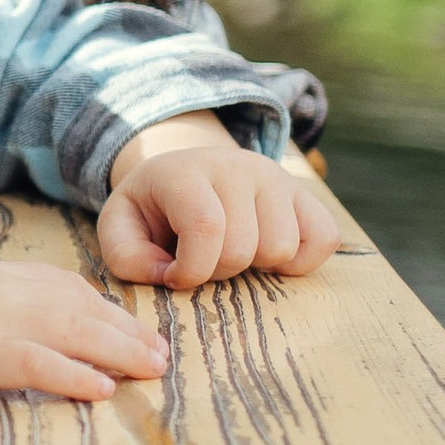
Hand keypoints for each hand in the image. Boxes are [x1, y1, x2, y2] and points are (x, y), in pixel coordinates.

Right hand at [0, 258, 165, 434]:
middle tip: (162, 352)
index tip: (124, 323)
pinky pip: (36, 362)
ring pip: (72, 330)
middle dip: (125, 328)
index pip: (55, 282)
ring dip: (120, 351)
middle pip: (77, 304)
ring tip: (155, 370)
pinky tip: (101, 389)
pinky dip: (74, 373)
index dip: (97, 305)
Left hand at [97, 115, 341, 291]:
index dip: (193, 269)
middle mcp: (237, 166)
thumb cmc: (152, 209)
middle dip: (218, 271)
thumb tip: (170, 277)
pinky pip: (324, 240)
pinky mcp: (305, 195)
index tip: (176, 276)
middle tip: (202, 260)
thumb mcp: (120, 227)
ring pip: (282, 248)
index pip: (206, 226)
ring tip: (231, 251)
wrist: (186, 173)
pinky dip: (298, 262)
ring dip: (255, 267)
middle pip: (244, 247)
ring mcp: (276, 177)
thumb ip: (127, 258)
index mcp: (185, 172)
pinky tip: (266, 255)